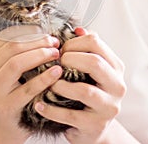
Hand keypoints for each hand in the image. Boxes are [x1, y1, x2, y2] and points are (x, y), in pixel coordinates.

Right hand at [0, 29, 61, 140]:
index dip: (28, 31)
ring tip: (56, 54)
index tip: (45, 32)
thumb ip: (23, 48)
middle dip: (36, 42)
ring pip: (16, 64)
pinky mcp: (7, 106)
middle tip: (54, 43)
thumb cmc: (17, 86)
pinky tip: (57, 72)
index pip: (6, 36)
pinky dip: (44, 78)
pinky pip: (28, 88)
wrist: (11, 121)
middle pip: (12, 48)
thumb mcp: (13, 65)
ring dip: (39, 56)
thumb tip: (47, 33)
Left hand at [35, 28, 126, 143]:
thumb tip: (77, 29)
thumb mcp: (91, 67)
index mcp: (115, 66)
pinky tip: (39, 104)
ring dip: (60, 85)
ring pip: (84, 90)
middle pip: (94, 62)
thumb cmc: (88, 88)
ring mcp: (108, 107)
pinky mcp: (95, 126)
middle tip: (56, 64)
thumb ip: (85, 47)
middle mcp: (117, 85)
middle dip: (70, 59)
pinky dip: (51, 109)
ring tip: (49, 84)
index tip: (60, 49)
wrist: (92, 124)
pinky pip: (70, 115)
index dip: (73, 43)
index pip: (95, 42)